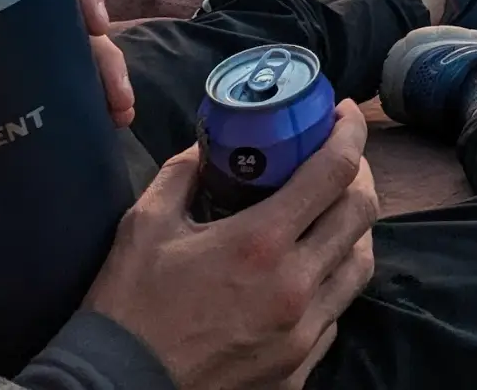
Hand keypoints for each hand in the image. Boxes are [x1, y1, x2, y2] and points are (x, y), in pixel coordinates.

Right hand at [85, 101, 378, 389]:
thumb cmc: (129, 307)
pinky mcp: (300, 368)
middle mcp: (295, 286)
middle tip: (340, 160)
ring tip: (332, 213)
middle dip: (359, 175)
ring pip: (359, 265)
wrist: (114, 389)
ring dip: (354, 230)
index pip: (334, 171)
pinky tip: (307, 271)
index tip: (345, 115)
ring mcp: (303, 332)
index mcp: (261, 243)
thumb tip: (210, 144)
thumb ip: (184, 172)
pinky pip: (336, 312)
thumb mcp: (145, 224)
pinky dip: (331, 282)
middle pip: (362, 214)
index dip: (350, 133)